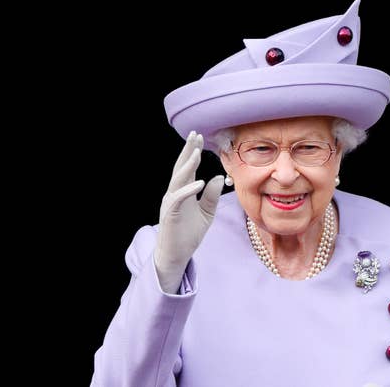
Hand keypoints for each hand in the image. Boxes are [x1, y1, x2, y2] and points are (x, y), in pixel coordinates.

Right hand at [153, 131, 223, 291]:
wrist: (177, 255)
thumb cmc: (189, 234)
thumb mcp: (206, 213)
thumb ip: (211, 195)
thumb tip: (218, 177)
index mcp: (183, 191)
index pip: (187, 168)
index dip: (192, 153)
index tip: (200, 138)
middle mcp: (175, 193)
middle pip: (180, 168)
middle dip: (187, 151)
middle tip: (194, 135)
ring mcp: (171, 203)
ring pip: (178, 179)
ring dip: (187, 165)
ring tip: (196, 152)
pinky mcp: (171, 214)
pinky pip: (179, 198)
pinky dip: (189, 189)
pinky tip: (199, 181)